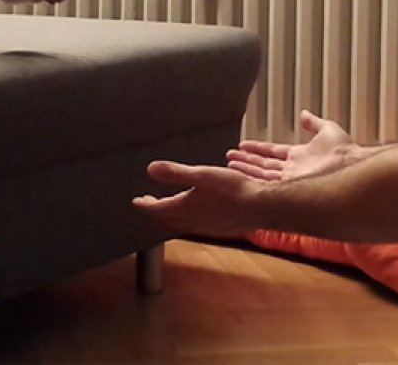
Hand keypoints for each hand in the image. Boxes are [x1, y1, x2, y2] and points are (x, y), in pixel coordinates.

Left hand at [132, 161, 264, 238]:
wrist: (260, 208)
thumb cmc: (234, 190)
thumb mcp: (202, 175)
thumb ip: (176, 173)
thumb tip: (151, 169)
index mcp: (184, 208)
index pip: (156, 209)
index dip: (144, 205)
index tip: (136, 201)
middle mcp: (191, 221)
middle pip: (165, 219)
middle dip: (154, 212)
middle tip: (148, 204)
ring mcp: (204, 227)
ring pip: (179, 224)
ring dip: (169, 216)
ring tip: (167, 208)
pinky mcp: (216, 229)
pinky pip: (193, 226)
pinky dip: (185, 220)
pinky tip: (193, 214)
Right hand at [226, 111, 358, 181]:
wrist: (351, 167)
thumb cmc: (345, 152)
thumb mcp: (328, 130)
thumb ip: (314, 123)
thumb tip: (305, 114)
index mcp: (299, 156)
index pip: (273, 152)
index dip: (258, 149)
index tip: (243, 145)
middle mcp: (292, 170)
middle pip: (264, 164)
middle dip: (246, 160)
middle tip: (230, 157)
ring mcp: (290, 180)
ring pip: (261, 174)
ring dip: (245, 168)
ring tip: (229, 164)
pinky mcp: (289, 187)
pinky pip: (266, 183)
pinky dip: (252, 180)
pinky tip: (239, 176)